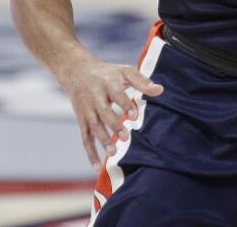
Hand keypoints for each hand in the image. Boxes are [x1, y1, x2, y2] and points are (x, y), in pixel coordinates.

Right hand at [55, 56, 163, 172]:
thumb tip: (160, 90)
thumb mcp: (124, 71)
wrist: (76, 71)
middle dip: (113, 125)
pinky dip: (90, 152)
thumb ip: (142, 81)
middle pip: (103, 112)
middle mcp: (95, 96)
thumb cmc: (106, 73)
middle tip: (126, 138)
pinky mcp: (81, 120)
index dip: (125, 105)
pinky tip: (97, 167)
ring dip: (102, 140)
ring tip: (112, 152)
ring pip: (93, 126)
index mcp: (107, 83)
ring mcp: (86, 109)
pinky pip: (85, 137)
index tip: (134, 116)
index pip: (116, 94)